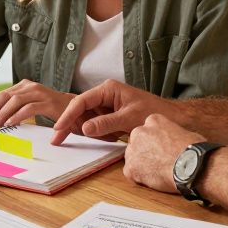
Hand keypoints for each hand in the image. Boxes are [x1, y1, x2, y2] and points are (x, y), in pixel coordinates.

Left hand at [0, 80, 72, 128]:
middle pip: (4, 96)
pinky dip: (17, 115)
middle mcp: (30, 86)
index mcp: (23, 86)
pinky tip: (9, 123)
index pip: (1, 96)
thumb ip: (15, 110)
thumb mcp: (29, 107)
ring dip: (2, 113)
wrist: (77, 110)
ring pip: (15, 100)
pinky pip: (29, 108)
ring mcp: (39, 93)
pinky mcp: (48, 102)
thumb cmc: (51, 110)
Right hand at [50, 80, 174, 144]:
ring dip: (76, 127)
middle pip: (79, 108)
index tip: (59, 127)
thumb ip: (106, 123)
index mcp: (108, 89)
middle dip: (67, 122)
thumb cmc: (153, 112)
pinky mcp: (110, 114)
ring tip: (62, 139)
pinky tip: (80, 138)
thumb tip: (85, 128)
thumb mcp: (128, 119)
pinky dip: (88, 131)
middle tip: (56, 137)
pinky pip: (94, 122)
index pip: (82, 100)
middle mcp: (105, 94)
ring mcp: (107, 104)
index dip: (69, 114)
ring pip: (85, 116)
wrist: (171, 117)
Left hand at [123, 114, 204, 193]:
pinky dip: (140, 178)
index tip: (162, 149)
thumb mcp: (184, 132)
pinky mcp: (131, 167)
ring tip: (158, 172)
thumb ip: (171, 135)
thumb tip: (174, 142)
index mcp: (154, 120)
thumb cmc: (193, 151)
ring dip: (142, 165)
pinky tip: (155, 180)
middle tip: (159, 161)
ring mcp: (133, 149)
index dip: (155, 142)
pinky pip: (131, 173)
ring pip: (133, 158)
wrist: (191, 166)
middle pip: (137, 143)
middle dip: (146, 152)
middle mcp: (139, 132)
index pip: (148, 130)